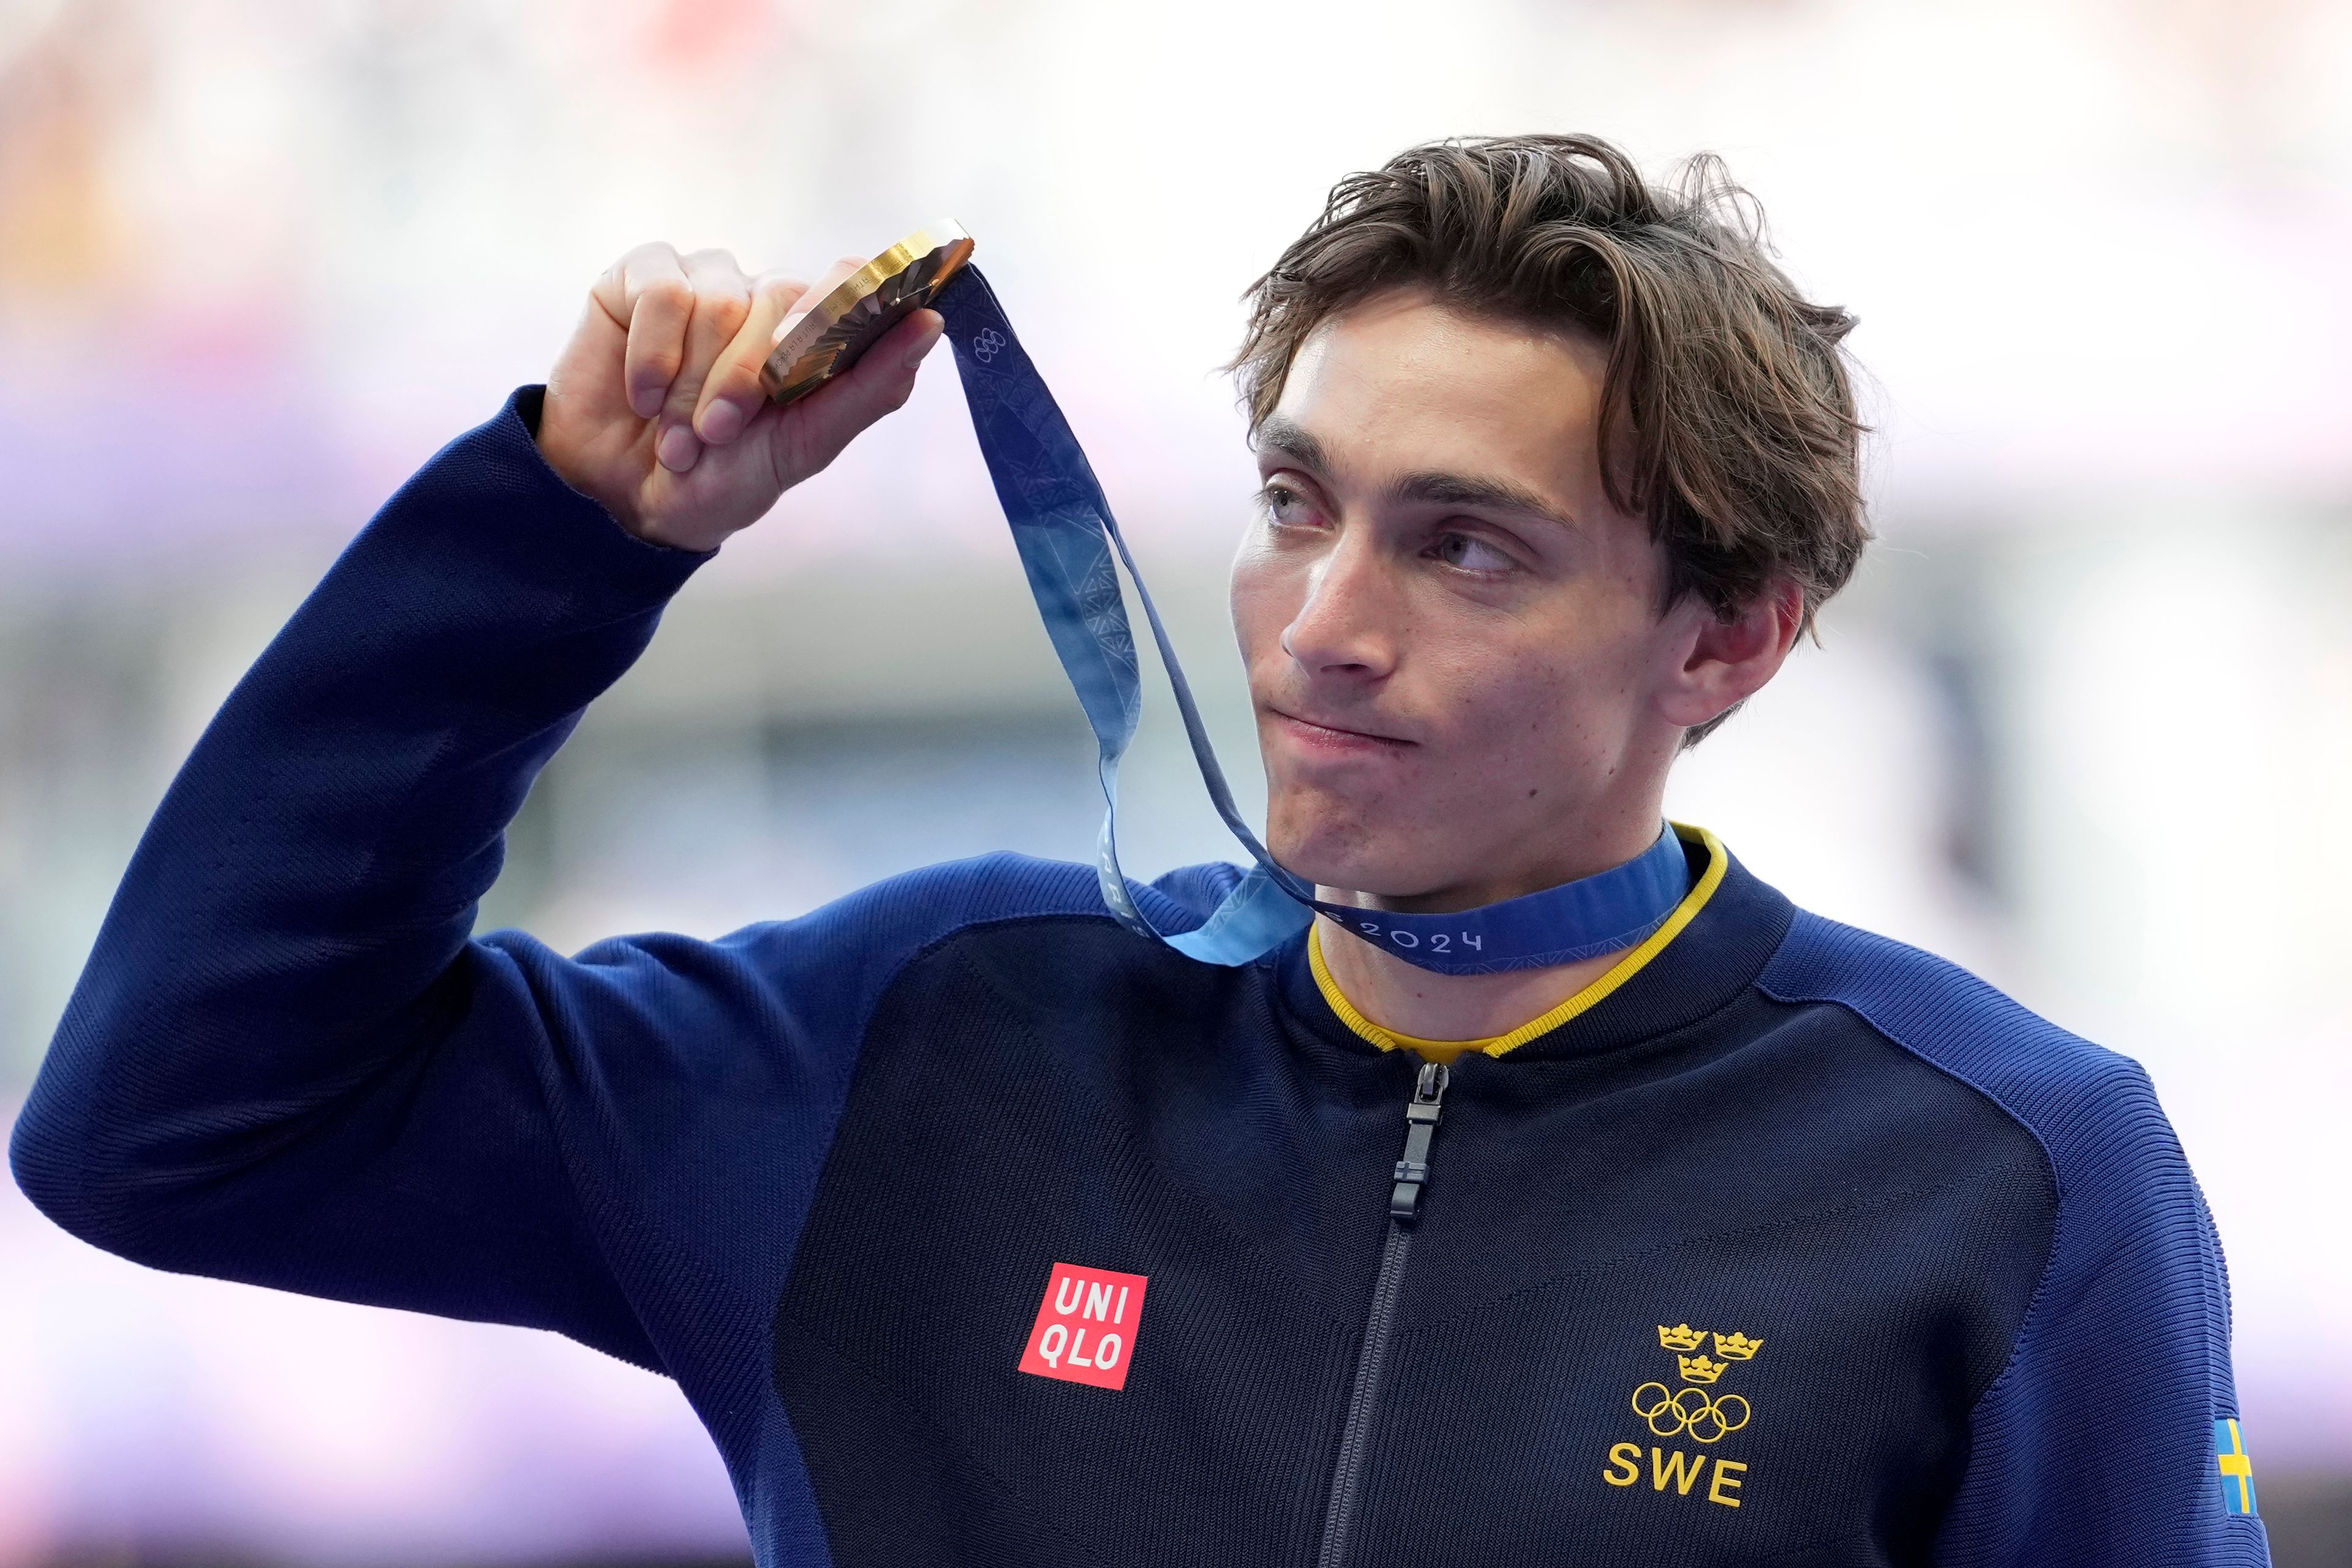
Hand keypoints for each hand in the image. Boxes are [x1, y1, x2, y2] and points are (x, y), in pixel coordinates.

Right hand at [535, 244, 943, 551]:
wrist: (627, 499)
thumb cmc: (723, 476)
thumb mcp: (804, 445)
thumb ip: (868, 388)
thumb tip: (932, 324)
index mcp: (815, 330)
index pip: (852, 282)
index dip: (845, 310)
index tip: (830, 351)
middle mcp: (764, 295)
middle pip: (782, 300)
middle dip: (747, 379)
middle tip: (718, 435)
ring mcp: (705, 279)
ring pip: (719, 299)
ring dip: (693, 383)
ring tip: (677, 434)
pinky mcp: (642, 275)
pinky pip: (662, 291)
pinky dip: (652, 356)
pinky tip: (641, 397)